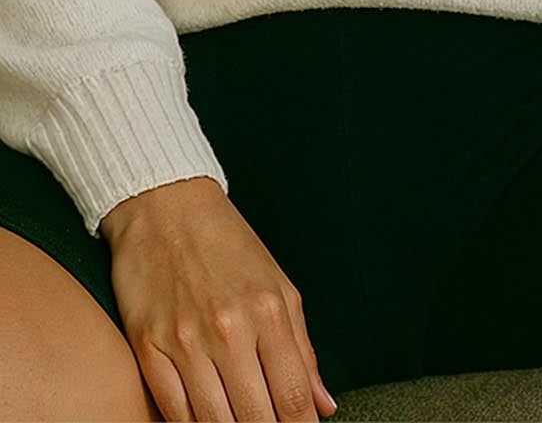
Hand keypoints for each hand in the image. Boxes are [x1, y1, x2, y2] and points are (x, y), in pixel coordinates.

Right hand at [101, 176, 336, 419]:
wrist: (168, 209)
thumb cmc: (230, 246)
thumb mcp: (280, 286)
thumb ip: (302, 349)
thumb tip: (324, 403)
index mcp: (270, 311)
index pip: (293, 394)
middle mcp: (230, 330)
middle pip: (254, 416)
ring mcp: (185, 342)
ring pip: (212, 421)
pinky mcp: (147, 349)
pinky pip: (170, 411)